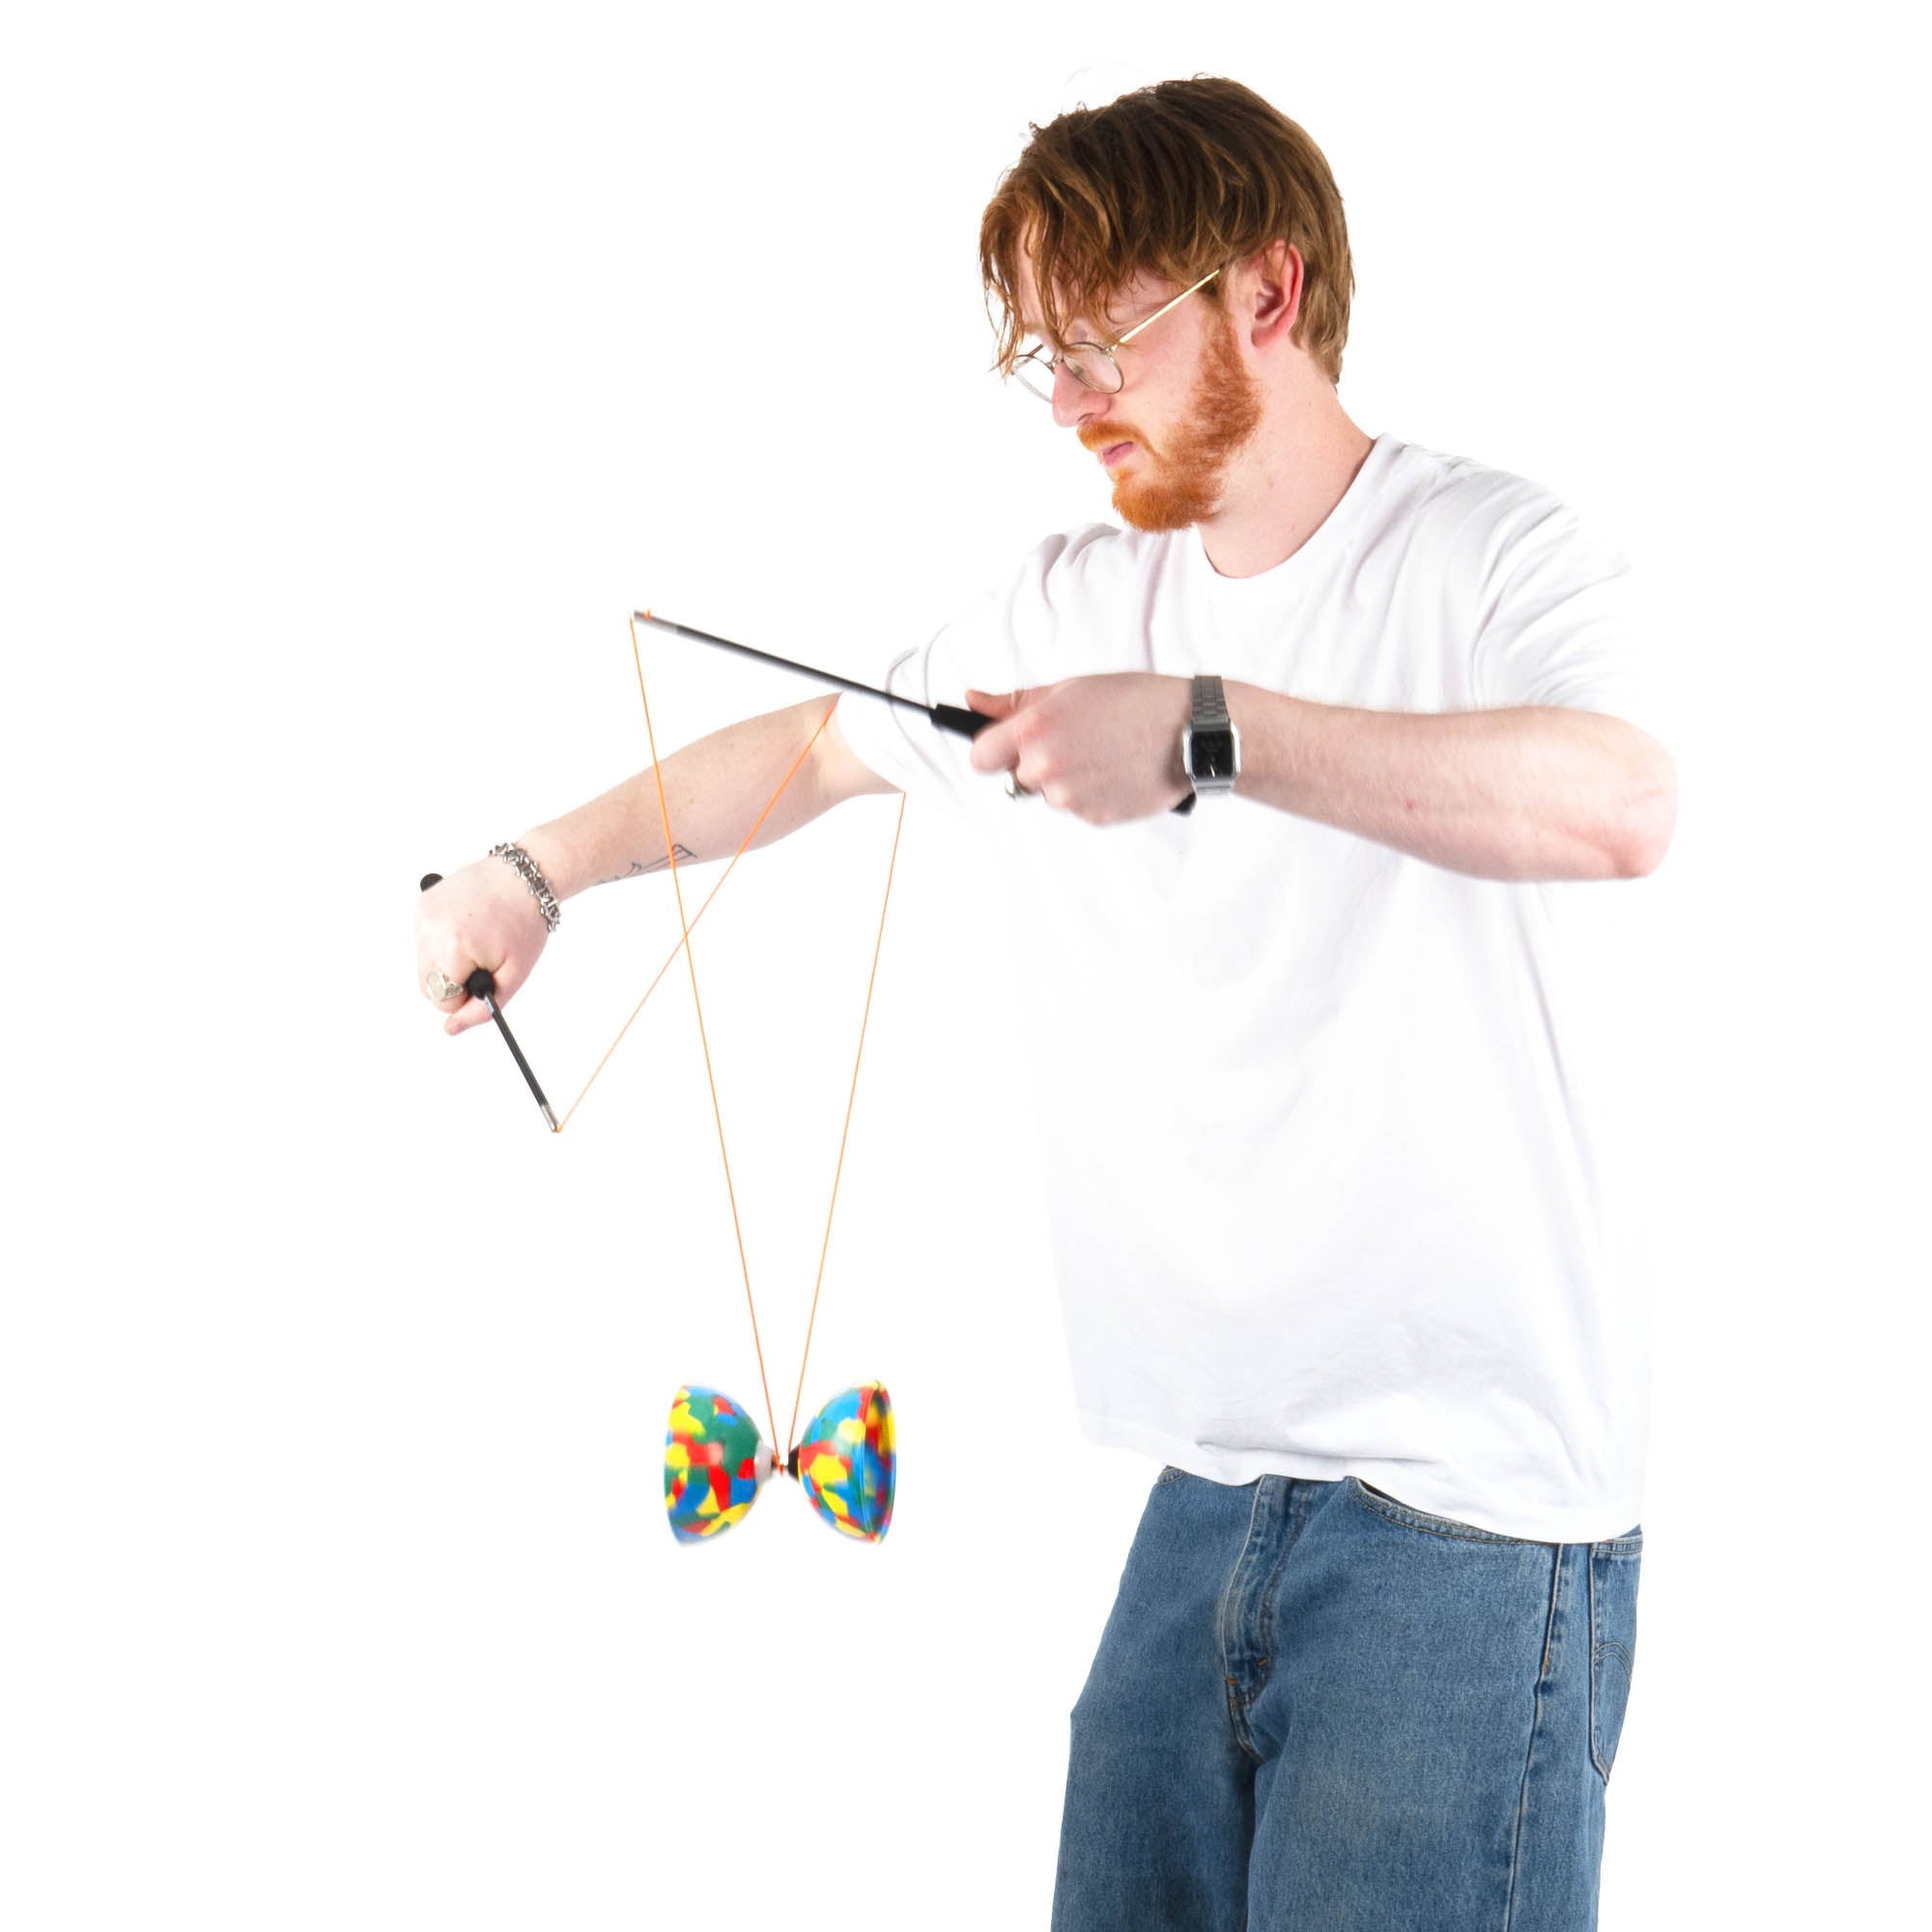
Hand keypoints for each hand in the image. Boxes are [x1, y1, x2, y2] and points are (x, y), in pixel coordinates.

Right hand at [415, 855, 551, 1034]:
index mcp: (451, 947)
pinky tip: (467, 926)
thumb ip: (481, 1008)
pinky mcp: (421, 905)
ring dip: (448, 962)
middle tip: (483, 959)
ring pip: (425, 965)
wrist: (524, 877)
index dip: (468, 993)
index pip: (443, 1000)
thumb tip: (451, 1029)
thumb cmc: (524, 923)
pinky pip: (425, 941)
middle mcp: (429, 929)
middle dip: (455, 980)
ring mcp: (422, 915)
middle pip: (427, 985)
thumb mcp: (514, 974)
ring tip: (477, 939)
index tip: (487, 974)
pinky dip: (443, 942)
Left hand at [965, 674, 1193, 824]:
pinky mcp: (1093, 818)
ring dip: (1065, 778)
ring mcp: (1070, 799)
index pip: (980, 758)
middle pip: (1016, 777)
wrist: (1191, 732)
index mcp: (1034, 731)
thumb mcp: (1070, 689)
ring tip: (1102, 752)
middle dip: (1035, 761)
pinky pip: (1077, 808)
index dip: (992, 750)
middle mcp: (1046, 769)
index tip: (1005, 744)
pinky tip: (1115, 769)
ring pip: (1048, 794)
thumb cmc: (1134, 701)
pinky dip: (1090, 792)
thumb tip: (972, 701)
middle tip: (1074, 739)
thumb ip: (1014, 701)